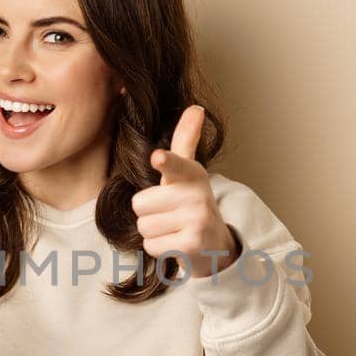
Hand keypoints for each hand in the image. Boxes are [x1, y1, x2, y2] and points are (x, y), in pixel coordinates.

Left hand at [131, 105, 238, 279]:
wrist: (215, 244)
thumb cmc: (191, 204)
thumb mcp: (188, 172)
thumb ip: (185, 141)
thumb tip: (196, 108)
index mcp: (191, 174)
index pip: (176, 165)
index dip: (166, 161)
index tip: (158, 156)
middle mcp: (197, 196)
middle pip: (140, 204)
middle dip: (148, 213)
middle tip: (170, 215)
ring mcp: (196, 221)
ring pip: (144, 226)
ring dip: (154, 232)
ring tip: (174, 229)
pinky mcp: (191, 246)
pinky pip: (151, 246)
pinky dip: (159, 248)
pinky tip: (176, 243)